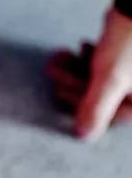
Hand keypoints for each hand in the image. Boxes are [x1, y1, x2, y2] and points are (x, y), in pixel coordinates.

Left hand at [47, 9, 131, 139]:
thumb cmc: (129, 41)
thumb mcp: (108, 78)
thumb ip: (95, 108)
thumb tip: (83, 136)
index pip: (106, 114)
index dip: (78, 103)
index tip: (58, 90)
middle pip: (100, 95)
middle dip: (73, 80)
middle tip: (53, 66)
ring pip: (100, 78)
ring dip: (76, 68)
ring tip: (61, 54)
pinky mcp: (129, 57)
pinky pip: (106, 65)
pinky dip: (89, 58)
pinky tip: (78, 48)